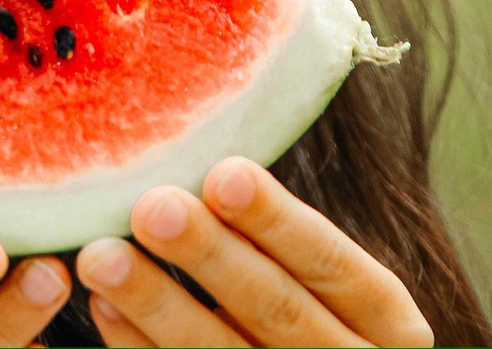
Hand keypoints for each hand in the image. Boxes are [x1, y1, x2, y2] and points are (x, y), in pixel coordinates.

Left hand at [74, 159, 432, 346]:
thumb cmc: (316, 322)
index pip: (337, 269)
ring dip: (159, 304)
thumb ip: (280, 244)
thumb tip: (207, 165)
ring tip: (102, 255)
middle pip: (279, 313)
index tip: (222, 173)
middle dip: (212, 258)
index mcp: (389, 326)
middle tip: (152, 207)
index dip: (280, 224)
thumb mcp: (328, 290)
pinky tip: (105, 308)